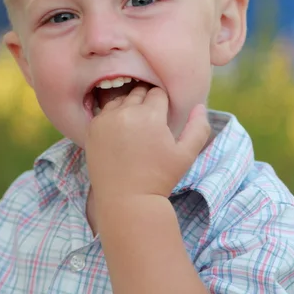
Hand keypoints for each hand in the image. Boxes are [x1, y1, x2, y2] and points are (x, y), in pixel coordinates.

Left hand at [84, 86, 210, 202]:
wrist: (126, 200)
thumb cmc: (160, 178)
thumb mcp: (186, 155)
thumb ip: (198, 127)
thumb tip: (199, 105)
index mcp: (150, 115)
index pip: (158, 93)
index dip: (163, 106)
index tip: (162, 122)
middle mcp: (126, 111)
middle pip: (139, 93)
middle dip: (146, 104)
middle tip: (149, 126)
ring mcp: (106, 119)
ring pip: (122, 99)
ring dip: (129, 107)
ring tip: (135, 130)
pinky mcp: (93, 127)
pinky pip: (106, 111)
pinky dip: (114, 117)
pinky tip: (120, 135)